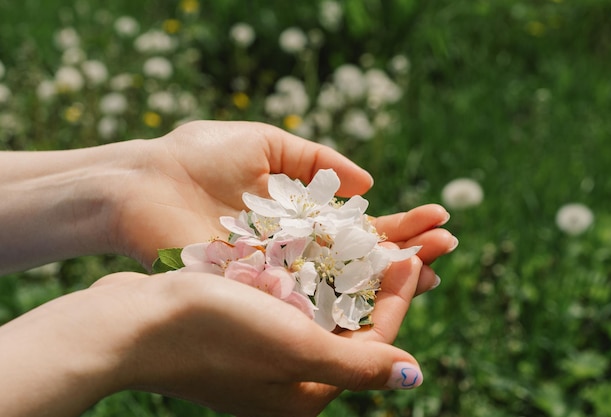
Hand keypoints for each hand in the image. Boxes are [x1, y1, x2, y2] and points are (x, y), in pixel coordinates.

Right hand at [0, 247, 425, 416]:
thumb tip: (412, 376)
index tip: (411, 255)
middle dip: (379, 284)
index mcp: (306, 393)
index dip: (397, 298)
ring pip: (324, 308)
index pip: (374, 342)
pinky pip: (292, 300)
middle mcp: (289, 379)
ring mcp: (264, 356)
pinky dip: (311, 275)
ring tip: (370, 239)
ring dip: (349, 275)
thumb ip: (356, 364)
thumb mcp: (295, 350)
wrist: (132, 322)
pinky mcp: (243, 332)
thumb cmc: (213, 333)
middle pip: (352, 325)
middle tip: (404, 244)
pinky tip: (320, 247)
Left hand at [107, 120, 455, 274]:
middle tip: (449, 249)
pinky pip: (308, 300)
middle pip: (359, 258)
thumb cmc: (195, 157)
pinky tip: (385, 294)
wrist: (140, 185)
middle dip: (405, 253)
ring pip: (343, 283)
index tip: (437, 219)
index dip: (397, 224)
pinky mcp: (258, 290)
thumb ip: (315, 159)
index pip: (360, 225)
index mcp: (298, 215)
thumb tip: (369, 183)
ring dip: (386, 279)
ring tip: (431, 272)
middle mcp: (295, 250)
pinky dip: (347, 299)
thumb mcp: (265, 143)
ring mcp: (279, 273)